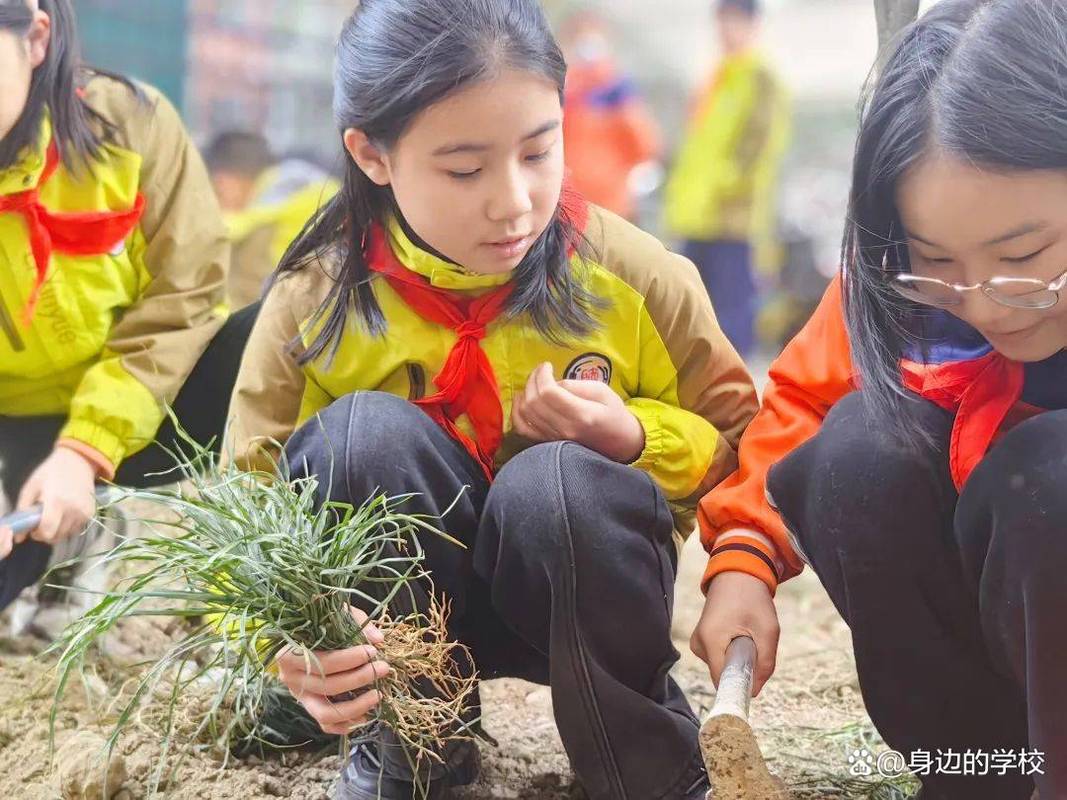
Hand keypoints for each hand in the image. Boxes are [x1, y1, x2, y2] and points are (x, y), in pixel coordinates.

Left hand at [0, 447, 97, 557]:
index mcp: (56, 502)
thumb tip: (20, 536)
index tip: (34, 528)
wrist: (78, 462)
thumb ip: (23, 511)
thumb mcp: (31, 487)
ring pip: (66, 535)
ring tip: (55, 516)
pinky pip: (76, 529)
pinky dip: (68, 526)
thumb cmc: (51, 473)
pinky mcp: (91, 513)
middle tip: (43, 522)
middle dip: (46, 533)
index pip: (47, 531)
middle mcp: (73, 510)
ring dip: (58, 530)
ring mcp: (84, 512)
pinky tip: (65, 514)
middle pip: (57, 536)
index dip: (38, 534)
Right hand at [275, 607, 391, 734]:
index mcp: (289, 653)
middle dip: (360, 678)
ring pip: (325, 713)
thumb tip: (377, 639)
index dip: (349, 659)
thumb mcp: (335, 612)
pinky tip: (366, 714)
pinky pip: (326, 725)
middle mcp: (290, 679)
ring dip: (355, 707)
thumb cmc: (319, 621)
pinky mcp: (309, 708)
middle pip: (328, 686)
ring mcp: (299, 696)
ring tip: (378, 696)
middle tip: (383, 668)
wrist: (301, 633)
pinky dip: (346, 724)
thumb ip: (356, 622)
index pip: (322, 662)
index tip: (373, 651)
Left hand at [511, 362, 644, 462]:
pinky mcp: (547, 443)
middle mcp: (564, 429)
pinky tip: (521, 400)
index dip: (542, 374)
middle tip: (540, 371)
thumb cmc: (613, 413)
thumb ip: (576, 386)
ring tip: (533, 382)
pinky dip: (516, 413)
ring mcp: (554, 439)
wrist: (619, 442)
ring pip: (525, 413)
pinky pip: (522, 429)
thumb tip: (553, 383)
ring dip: (524, 393)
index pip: (549, 392)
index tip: (547, 365)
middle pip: (534, 402)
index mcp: (581, 415)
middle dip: (532, 380)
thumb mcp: (602, 391)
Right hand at [690, 571, 779, 697]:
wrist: (737, 574)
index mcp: (711, 640)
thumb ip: (764, 664)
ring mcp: (698, 642)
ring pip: (722, 667)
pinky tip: (739, 634)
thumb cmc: (752, 599)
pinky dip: (732, 653)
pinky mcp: (701, 640)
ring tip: (748, 634)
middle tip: (757, 646)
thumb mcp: (768, 631)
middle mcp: (699, 644)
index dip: (738, 689)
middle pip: (723, 674)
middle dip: (743, 669)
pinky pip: (719, 658)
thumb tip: (755, 692)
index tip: (753, 687)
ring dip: (739, 659)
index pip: (722, 681)